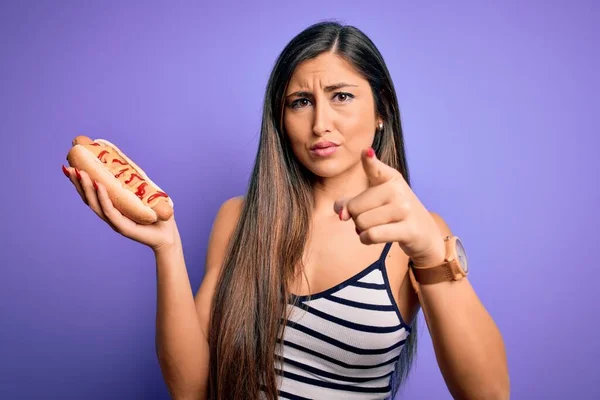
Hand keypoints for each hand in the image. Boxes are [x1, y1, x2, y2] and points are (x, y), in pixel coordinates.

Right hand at [62, 165, 179, 252]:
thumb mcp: (143, 194)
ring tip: (81, 173)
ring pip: (96, 204)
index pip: (92, 194)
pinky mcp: (123, 227)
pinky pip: (110, 211)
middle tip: (68, 168)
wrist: (167, 234)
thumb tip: (127, 163)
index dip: (81, 182)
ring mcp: (115, 222)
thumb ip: (133, 183)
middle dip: (78, 183)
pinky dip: (103, 198)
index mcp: (112, 208)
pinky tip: (99, 185)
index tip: (71, 167)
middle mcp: (110, 215)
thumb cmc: (156, 214)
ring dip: (87, 188)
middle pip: (89, 199)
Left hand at [334, 148, 444, 265]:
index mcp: (390, 178)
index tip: (366, 152)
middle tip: (370, 218)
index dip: (369, 161)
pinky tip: (372, 237)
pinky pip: (372, 235)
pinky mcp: (408, 230)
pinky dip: (365, 239)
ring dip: (361, 230)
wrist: (425, 232)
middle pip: (355, 207)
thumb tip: (340, 212)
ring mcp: (404, 209)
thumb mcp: (374, 201)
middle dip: (355, 217)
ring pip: (362, 222)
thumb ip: (351, 202)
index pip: (375, 169)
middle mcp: (398, 190)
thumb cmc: (393, 213)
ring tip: (375, 227)